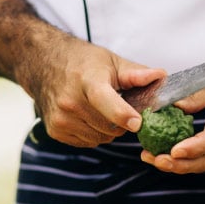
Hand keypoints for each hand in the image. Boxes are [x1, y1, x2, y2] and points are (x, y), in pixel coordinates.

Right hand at [31, 35, 165, 147]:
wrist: (43, 64)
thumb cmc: (82, 62)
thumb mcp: (110, 61)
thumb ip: (136, 73)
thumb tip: (161, 77)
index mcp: (87, 81)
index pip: (106, 102)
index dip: (123, 115)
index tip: (137, 122)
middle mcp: (70, 102)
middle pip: (111, 126)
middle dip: (122, 120)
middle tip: (120, 104)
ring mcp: (61, 119)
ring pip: (102, 137)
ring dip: (109, 128)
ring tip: (101, 108)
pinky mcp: (56, 130)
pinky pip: (89, 141)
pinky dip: (95, 133)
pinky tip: (89, 115)